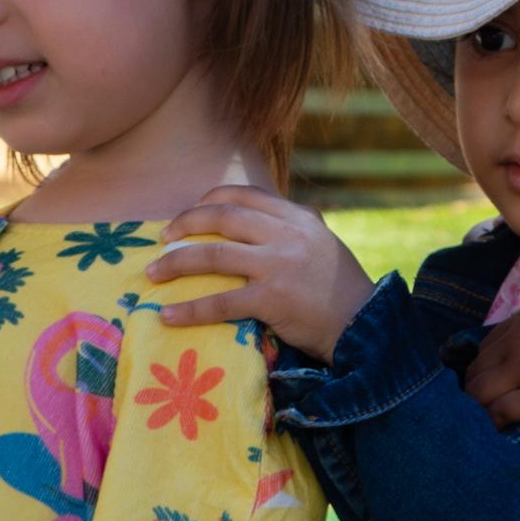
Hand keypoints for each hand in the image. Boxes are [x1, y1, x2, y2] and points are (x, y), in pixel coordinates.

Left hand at [147, 186, 376, 360]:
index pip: (246, 195)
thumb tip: (256, 221)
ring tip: (153, 273)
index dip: (210, 200)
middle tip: (162, 240)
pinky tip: (168, 316)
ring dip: (176, 263)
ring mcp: (280, 265)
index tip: (189, 214)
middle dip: (186, 224)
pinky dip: (190, 309)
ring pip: (214, 255)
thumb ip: (292, 230)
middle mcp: (288, 235)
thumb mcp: (323, 245)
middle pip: (223, 217)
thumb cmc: (342, 290)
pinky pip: (221, 302)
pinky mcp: (273, 299)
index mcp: (299, 218)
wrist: (366, 325)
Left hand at [463, 277, 519, 422]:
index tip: (496, 375)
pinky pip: (497, 411)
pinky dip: (491, 422)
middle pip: (477, 364)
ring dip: (476, 405)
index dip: (489, 360)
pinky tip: (497, 430)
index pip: (492, 340)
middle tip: (486, 402)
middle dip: (476, 383)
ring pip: (478, 389)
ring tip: (483, 420)